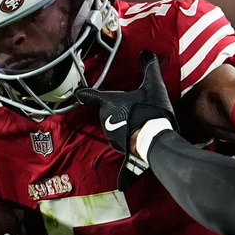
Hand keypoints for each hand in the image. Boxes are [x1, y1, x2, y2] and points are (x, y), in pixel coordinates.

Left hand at [75, 49, 177, 188]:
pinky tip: (123, 183)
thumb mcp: (153, 85)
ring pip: (117, 133)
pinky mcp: (124, 155)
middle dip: (118, 115)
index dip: (85, 94)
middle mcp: (106, 122)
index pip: (92, 96)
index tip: (79, 94)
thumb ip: (149, 68)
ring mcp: (114, 140)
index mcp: (109, 104)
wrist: (155, 139)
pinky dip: (125, 169)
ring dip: (125, 132)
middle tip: (135, 111)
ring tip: (141, 128)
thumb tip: (146, 50)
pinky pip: (123, 161)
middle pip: (109, 116)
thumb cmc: (151, 110)